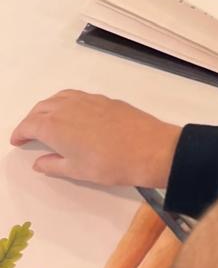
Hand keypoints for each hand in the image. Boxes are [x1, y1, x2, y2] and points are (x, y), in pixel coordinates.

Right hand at [11, 91, 181, 190]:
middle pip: (41, 108)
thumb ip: (53, 164)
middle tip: (29, 133)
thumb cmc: (111, 164)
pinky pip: (77, 96)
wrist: (150, 149)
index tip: (17, 140)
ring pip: (59, 98)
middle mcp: (68, 107)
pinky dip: (66, 102)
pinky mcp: (105, 99)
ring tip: (47, 121)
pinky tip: (72, 114)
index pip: (29, 125)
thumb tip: (39, 162)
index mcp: (55, 125)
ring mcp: (88, 100)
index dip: (20, 133)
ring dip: (48, 108)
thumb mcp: (77, 171)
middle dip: (31, 120)